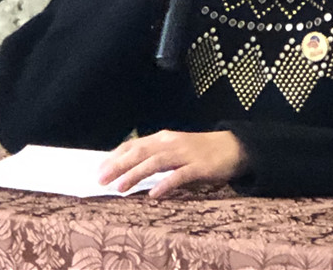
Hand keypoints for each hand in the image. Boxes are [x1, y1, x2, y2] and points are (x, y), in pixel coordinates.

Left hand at [98, 130, 249, 197]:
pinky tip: (154, 194)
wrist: (233, 147)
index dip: (116, 155)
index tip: (99, 169)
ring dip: (137, 174)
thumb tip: (129, 167)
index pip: (135, 144)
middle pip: (141, 152)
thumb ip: (156, 156)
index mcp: (164, 138)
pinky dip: (166, 183)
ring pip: (156, 162)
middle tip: (101, 179)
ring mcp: (186, 154)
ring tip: (121, 187)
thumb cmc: (200, 150)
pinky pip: (180, 175)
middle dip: (119, 165)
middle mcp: (172, 142)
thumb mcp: (175, 149)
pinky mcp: (200, 166)